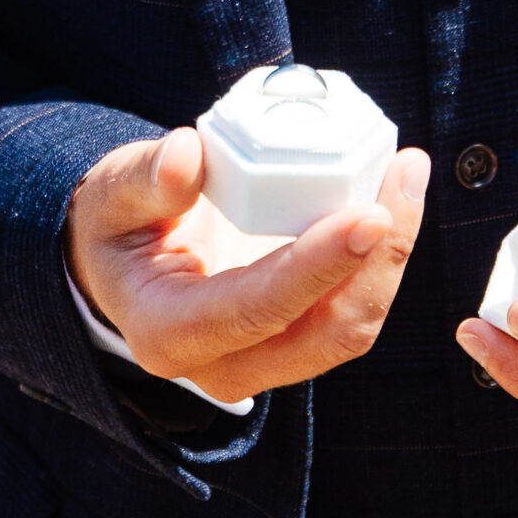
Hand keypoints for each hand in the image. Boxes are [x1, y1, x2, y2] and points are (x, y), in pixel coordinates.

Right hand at [68, 125, 429, 404]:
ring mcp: (265, 356)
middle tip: (403, 174)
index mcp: (170, 333)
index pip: (258, 310)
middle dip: (379, 258)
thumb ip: (145, 179)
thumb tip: (189, 155)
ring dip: (391, 254)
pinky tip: (392, 192)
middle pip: (325, 332)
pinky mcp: (294, 333)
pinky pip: (350, 304)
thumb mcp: (111, 195)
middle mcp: (223, 362)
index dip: (318, 266)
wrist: (122, 260)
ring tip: (406, 172)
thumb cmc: (117, 224)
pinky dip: (379, 253)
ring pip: (349, 325)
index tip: (368, 214)